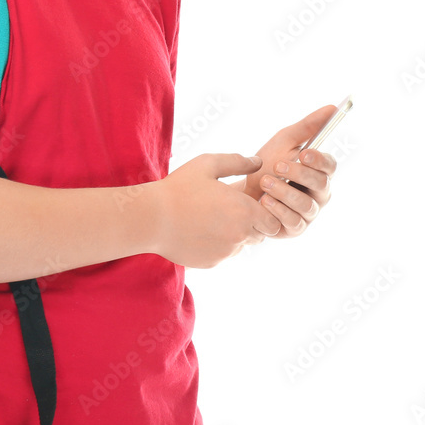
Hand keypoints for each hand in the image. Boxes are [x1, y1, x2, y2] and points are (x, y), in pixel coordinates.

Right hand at [152, 152, 283, 268]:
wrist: (150, 219)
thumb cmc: (179, 188)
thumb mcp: (207, 165)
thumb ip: (237, 162)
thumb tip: (258, 162)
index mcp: (244, 211)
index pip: (273, 221)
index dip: (264, 212)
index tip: (247, 204)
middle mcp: (240, 236)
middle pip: (260, 235)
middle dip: (251, 225)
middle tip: (227, 210)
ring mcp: (226, 253)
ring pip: (241, 246)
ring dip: (233, 235)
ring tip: (208, 219)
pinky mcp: (212, 263)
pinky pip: (222, 255)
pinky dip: (216, 245)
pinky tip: (197, 231)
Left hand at [235, 105, 336, 238]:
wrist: (239, 191)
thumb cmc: (265, 164)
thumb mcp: (283, 141)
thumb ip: (307, 126)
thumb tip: (333, 107)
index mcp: (319, 172)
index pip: (330, 166)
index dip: (319, 160)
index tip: (304, 153)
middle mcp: (318, 194)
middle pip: (321, 185)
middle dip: (299, 174)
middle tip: (278, 166)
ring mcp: (308, 213)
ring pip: (306, 205)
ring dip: (284, 192)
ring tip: (265, 183)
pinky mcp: (294, 229)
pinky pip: (294, 223)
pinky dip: (278, 211)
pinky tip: (264, 202)